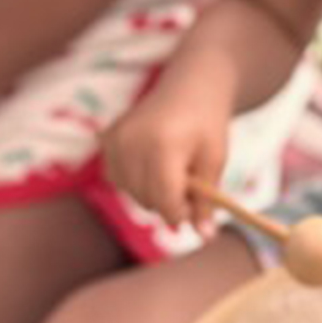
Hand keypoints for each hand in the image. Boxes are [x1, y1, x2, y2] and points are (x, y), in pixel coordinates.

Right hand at [102, 80, 230, 232]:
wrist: (191, 85)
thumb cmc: (208, 124)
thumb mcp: (215, 161)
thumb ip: (206, 201)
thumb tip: (205, 237)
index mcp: (163, 147)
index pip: (164, 200)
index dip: (181, 213)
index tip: (194, 210)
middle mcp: (132, 143)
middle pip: (146, 199)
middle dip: (169, 201)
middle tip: (189, 182)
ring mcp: (115, 140)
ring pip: (130, 192)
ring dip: (151, 191)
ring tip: (173, 167)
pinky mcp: (107, 138)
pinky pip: (117, 178)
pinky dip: (135, 179)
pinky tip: (153, 160)